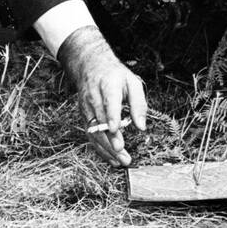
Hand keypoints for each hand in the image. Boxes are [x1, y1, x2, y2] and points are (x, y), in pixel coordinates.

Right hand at [58, 26, 146, 166]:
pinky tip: (112, 158)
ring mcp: (86, 108)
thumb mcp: (132, 82)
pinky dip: (100, 148)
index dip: (111, 116)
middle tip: (122, 153)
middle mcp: (94, 98)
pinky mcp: (84, 116)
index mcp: (108, 85)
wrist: (90, 66)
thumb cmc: (115, 75)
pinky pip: (91, 135)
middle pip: (101, 121)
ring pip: (94, 131)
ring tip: (121, 161)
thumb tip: (142, 126)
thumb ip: (138, 104)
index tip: (114, 129)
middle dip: (111, 139)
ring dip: (107, 148)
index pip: (109, 102)